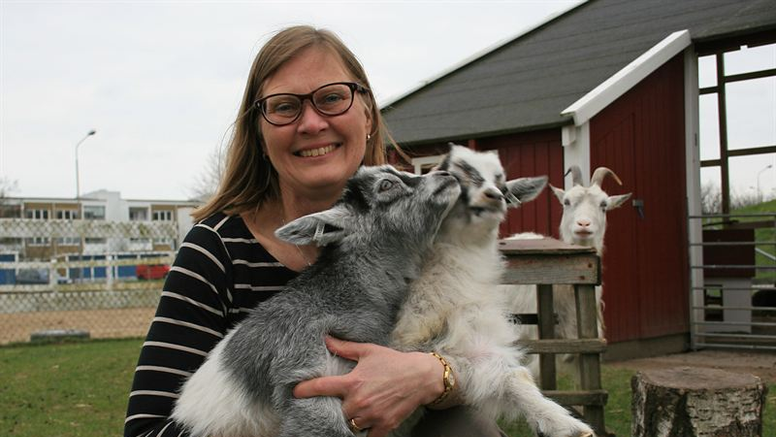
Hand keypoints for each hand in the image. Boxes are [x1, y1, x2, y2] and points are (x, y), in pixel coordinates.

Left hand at [293, 336, 444, 436]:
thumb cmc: (394, 362)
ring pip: (350, 425)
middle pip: (336, 412)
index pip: (322, 387)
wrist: (421, 376)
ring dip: (351, 420)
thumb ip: (345, 348)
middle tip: (340, 403)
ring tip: (356, 412)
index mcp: (353, 382)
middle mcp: (359, 401)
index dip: (306, 390)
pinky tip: (366, 425)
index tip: (295, 392)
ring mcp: (372, 416)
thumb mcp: (368, 351)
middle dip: (336, 408)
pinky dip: (365, 432)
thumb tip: (326, 339)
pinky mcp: (384, 426)